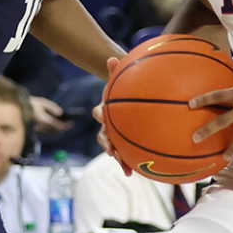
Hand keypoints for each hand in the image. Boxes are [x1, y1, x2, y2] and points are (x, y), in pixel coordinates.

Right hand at [31, 95, 70, 132]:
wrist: (18, 108)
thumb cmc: (31, 103)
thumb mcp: (42, 102)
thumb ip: (52, 107)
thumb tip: (61, 112)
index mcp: (44, 119)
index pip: (58, 125)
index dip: (66, 126)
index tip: (72, 123)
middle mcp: (42, 126)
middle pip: (56, 130)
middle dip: (63, 128)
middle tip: (69, 124)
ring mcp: (39, 129)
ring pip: (52, 132)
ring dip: (59, 129)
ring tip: (64, 124)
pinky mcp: (36, 129)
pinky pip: (47, 132)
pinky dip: (53, 129)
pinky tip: (56, 125)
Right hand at [93, 56, 131, 174]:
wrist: (131, 97)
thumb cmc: (127, 88)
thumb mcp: (123, 79)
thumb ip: (118, 70)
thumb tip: (112, 58)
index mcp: (106, 109)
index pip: (99, 111)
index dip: (99, 114)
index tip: (101, 115)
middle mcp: (108, 124)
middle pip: (102, 135)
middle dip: (106, 143)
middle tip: (111, 150)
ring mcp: (116, 135)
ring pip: (113, 148)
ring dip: (117, 157)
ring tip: (123, 164)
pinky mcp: (125, 143)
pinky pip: (126, 155)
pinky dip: (127, 164)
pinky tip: (133, 174)